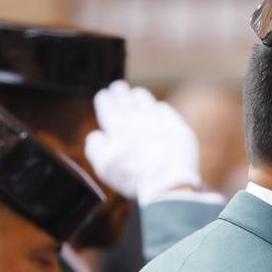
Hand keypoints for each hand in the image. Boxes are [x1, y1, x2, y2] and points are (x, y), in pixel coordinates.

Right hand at [85, 82, 204, 203]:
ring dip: (138, 96)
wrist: (168, 184)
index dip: (104, 98)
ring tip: (136, 95)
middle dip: (119, 91)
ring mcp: (158, 120)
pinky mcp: (176, 126)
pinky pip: (164, 109)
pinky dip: (157, 108)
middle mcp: (137, 119)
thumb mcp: (103, 166)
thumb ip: (94, 146)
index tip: (104, 96)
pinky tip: (156, 110)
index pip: (107, 103)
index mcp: (117, 127)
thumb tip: (96, 134)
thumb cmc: (133, 178)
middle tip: (118, 88)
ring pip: (144, 98)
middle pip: (125, 96)